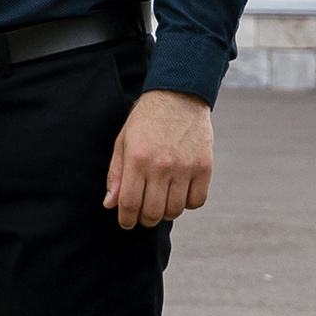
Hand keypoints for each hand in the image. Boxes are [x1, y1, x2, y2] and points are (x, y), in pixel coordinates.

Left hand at [104, 89, 212, 228]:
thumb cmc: (147, 119)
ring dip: (166, 211)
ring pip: (174, 210)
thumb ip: (116, 174)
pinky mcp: (204, 167)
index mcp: (137, 158)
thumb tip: (110, 204)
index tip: (126, 221)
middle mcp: (161, 165)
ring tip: (162, 198)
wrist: (179, 95)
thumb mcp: (124, 141)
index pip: (130, 204)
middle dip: (145, 218)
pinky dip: (187, 202)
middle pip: (152, 213)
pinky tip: (180, 190)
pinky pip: (196, 202)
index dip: (126, 219)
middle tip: (144, 211)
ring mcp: (185, 167)